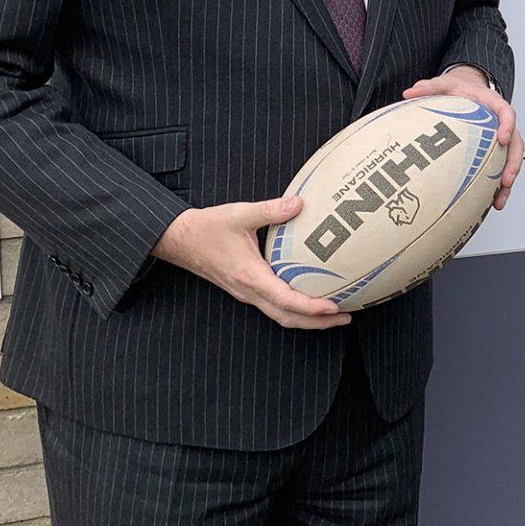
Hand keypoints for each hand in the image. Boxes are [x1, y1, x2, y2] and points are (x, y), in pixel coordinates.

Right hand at [153, 196, 348, 329]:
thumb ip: (270, 209)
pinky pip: (274, 307)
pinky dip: (295, 310)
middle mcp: (249, 291)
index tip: (334, 307)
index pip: (285, 299)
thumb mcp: (239, 214)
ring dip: (308, 319)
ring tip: (336, 315)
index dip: (311, 307)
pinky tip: (311, 300)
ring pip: (280, 315)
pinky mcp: (246, 290)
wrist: (178, 240)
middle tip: (346, 318)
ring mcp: (247, 294)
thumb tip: (300, 203)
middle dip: (317, 322)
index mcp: (250, 276)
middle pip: (287, 317)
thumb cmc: (207, 227)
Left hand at [405, 65, 523, 208]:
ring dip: (508, 182)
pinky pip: (501, 169)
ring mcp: (501, 139)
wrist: (469, 91)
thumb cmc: (461, 90)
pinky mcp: (496, 151)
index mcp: (494, 105)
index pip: (507, 113)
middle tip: (506, 179)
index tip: (502, 137)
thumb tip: (409, 93)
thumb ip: (430, 87)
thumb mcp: (445, 84)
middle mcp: (502, 124)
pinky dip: (498, 187)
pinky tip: (492, 202)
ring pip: (511, 160)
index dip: (508, 125)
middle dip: (513, 163)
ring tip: (499, 200)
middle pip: (515, 144)